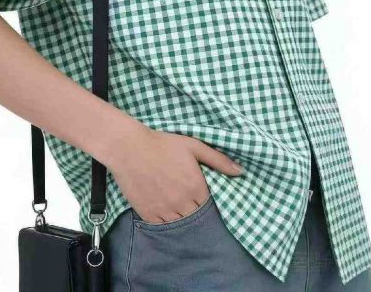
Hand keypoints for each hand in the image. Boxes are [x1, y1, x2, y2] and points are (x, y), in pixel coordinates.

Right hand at [107, 126, 242, 223]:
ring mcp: (165, 211)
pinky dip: (165, 220)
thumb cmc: (163, 144)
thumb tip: (241, 172)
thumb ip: (219, 160)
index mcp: (196, 187)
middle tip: (187, 198)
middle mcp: (182, 203)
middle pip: (196, 217)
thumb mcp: (194, 146)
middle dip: (194, 209)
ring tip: (175, 203)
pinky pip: (162, 226)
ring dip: (180, 216)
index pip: (210, 206)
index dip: (205, 200)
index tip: (199, 193)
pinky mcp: (148, 214)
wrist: (130, 147)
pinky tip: (164, 207)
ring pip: (180, 224)